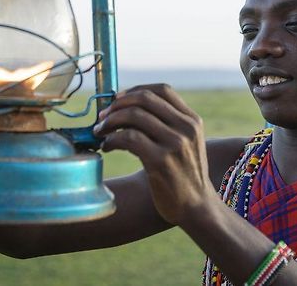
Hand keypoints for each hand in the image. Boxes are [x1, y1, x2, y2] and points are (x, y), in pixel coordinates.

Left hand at [93, 84, 217, 224]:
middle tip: (102, 115)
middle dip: (118, 104)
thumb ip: (168, 124)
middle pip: (145, 99)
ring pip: (134, 116)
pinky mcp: (161, 161)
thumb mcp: (186, 142)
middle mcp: (186, 128)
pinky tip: (107, 146)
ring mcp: (175, 144)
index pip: (162, 89)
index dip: (136, 90)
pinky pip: (129, 138)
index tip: (117, 99)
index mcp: (192, 120)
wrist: (196, 206)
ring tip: (100, 132)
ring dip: (110, 121)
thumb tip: (127, 107)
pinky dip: (112, 139)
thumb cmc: (184, 174)